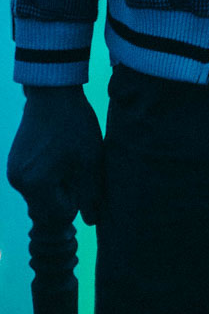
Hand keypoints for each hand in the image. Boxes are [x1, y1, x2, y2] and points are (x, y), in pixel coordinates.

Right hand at [7, 85, 103, 224]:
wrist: (53, 92)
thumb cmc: (74, 125)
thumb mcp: (89, 159)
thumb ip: (90, 193)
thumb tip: (90, 221)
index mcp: (36, 185)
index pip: (58, 215)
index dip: (75, 201)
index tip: (83, 178)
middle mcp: (19, 182)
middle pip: (46, 208)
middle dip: (64, 196)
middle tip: (78, 169)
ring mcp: (13, 171)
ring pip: (40, 195)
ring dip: (56, 185)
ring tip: (69, 158)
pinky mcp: (14, 161)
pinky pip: (33, 181)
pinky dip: (47, 176)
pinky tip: (58, 154)